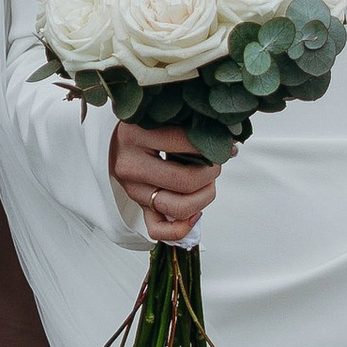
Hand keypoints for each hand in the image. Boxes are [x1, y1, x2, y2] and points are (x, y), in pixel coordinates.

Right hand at [110, 119, 223, 245]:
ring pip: (178, 208)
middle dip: (211, 173)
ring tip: (207, 182)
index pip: (185, 144)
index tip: (225, 144)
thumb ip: (189, 124)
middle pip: (186, 181)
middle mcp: (131, 166)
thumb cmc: (145, 126)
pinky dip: (182, 229)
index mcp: (136, 135)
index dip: (213, 146)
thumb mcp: (162, 116)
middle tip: (216, 163)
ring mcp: (133, 190)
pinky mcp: (138, 206)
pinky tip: (195, 214)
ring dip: (203, 197)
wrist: (116, 140)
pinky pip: (158, 230)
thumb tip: (230, 139)